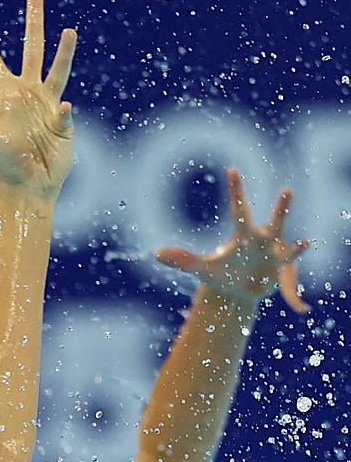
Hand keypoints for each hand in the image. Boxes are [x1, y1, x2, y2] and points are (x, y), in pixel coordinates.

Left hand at [0, 0, 76, 197]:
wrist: (30, 183)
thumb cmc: (5, 162)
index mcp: (5, 94)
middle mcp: (26, 94)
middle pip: (32, 50)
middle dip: (33, 24)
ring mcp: (47, 104)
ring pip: (57, 70)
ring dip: (64, 51)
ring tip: (68, 30)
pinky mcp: (62, 119)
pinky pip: (64, 111)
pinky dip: (64, 112)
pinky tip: (62, 112)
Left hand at [156, 167, 309, 312]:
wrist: (236, 292)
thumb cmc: (220, 275)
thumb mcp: (201, 269)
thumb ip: (182, 260)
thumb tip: (155, 253)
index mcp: (241, 236)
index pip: (238, 209)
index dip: (236, 191)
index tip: (233, 169)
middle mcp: (261, 240)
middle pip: (273, 221)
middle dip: (281, 208)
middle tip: (288, 190)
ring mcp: (273, 253)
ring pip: (287, 243)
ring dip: (296, 244)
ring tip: (306, 242)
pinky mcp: (281, 268)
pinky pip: (292, 261)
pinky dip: (297, 255)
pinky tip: (305, 245)